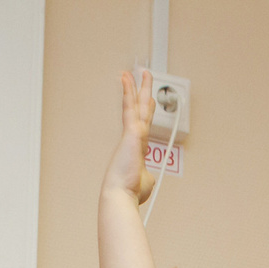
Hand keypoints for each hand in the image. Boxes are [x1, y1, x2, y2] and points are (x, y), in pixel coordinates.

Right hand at [104, 70, 159, 205]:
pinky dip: (130, 91)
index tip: (146, 102)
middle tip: (142, 77)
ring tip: (140, 71)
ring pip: (136, 105)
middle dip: (141, 93)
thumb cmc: (130, 192)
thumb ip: (147, 174)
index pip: (142, 125)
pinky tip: (130, 79)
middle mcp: (132, 138)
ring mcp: (132, 133)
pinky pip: (131, 106)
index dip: (145, 112)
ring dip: (138, 87)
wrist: (120, 194)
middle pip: (139, 110)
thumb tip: (148, 176)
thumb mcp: (145, 182)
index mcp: (136, 149)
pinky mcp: (132, 131)